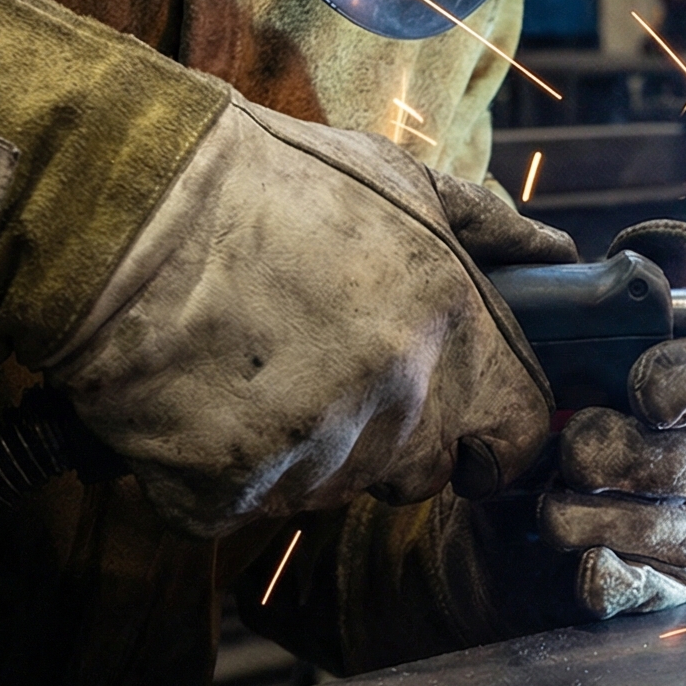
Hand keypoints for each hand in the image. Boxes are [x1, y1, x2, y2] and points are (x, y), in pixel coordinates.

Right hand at [50, 99, 566, 534]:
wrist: (130, 210)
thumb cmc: (267, 184)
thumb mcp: (400, 181)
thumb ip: (490, 231)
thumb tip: (556, 255)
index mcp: (457, 339)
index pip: (520, 433)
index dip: (497, 434)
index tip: (473, 430)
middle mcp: (402, 410)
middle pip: (425, 472)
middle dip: (396, 440)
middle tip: (332, 375)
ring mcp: (316, 461)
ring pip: (333, 490)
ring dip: (306, 451)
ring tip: (255, 365)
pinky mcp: (231, 493)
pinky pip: (243, 504)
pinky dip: (222, 468)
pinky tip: (199, 398)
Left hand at [544, 334, 685, 615]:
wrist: (528, 494)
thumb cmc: (575, 398)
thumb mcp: (600, 327)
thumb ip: (639, 278)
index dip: (684, 382)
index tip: (635, 389)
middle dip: (628, 457)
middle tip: (576, 449)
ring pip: (680, 533)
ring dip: (593, 515)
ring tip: (556, 497)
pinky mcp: (685, 592)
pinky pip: (650, 591)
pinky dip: (603, 574)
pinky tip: (578, 555)